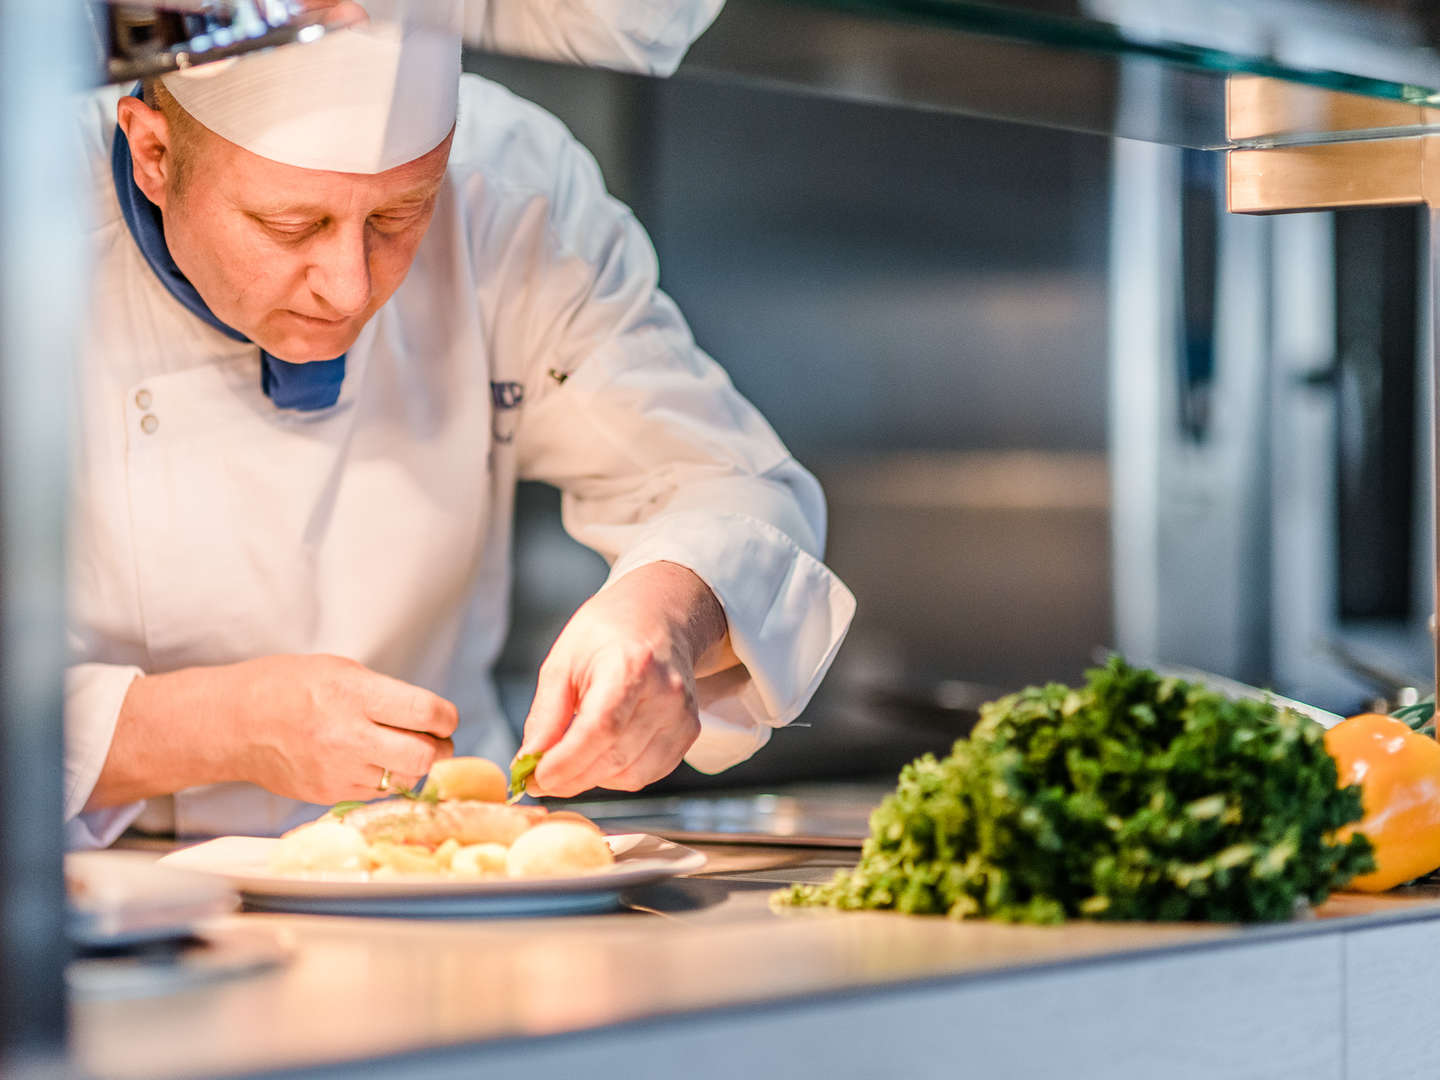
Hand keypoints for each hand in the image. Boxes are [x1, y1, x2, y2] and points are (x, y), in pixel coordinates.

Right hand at [89, 654, 456, 809]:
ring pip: (405, 780)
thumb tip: (429, 719)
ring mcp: (338, 770)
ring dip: (413, 767)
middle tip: (436, 741)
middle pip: (425, 756)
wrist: (232, 723)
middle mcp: (348, 735)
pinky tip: (371, 762)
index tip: (443, 717)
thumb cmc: (288, 686)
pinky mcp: (328, 794)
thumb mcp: (340, 670)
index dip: (446, 717)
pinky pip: (377, 793)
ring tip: (401, 750)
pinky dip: (384, 780)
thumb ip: (385, 694)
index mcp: (353, 693)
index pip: (426, 713)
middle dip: (440, 749)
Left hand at [520, 562, 735, 796]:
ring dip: (593, 778)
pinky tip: (603, 752)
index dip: (566, 762)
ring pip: (630, 776)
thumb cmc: (608, 632)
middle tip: (540, 778)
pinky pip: (647, 774)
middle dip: (570, 778)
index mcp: (631, 666)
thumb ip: (546, 714)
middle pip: (614, 758)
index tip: (536, 778)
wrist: (660, 616)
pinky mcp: (689, 732)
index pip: (600, 729)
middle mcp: (665, 693)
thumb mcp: (564, 660)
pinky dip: (617, 775)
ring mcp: (683, 715)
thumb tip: (529, 761)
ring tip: (572, 757)